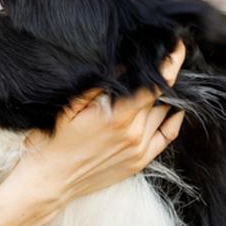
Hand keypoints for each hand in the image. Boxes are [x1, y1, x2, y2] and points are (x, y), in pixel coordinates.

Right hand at [0, 41, 186, 225]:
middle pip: (161, 96)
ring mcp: (139, 149)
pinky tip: (172, 109)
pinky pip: (166, 137)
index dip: (170, 62)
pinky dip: (172, 120)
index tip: (176, 45)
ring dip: (164, 97)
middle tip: (161, 58)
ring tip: (159, 81)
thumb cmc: (53, 140)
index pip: (156, 83)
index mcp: (118, 116)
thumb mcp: (71, 106)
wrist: (49, 180)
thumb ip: (100, 85)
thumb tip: (124, 63)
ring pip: (164, 113)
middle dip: (163, 75)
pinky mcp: (139, 162)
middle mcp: (134, 133)